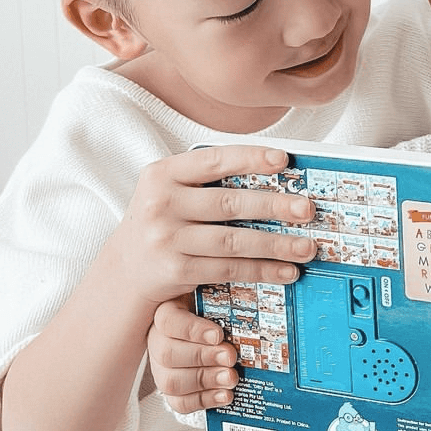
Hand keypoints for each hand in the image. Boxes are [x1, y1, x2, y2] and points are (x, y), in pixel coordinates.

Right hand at [107, 144, 317, 308]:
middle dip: (275, 206)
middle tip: (307, 209)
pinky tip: (286, 270)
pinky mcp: (175, 271)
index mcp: (161, 174)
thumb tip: (273, 176)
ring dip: (276, 244)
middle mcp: (160, 204)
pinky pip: (228, 269)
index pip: (213, 160)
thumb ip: (206, 183)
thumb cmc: (160, 225)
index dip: (250, 158)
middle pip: (229, 203)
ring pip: (234, 241)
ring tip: (306, 246)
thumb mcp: (169, 194)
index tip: (284, 160)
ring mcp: (166, 239)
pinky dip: (262, 270)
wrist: (124, 272)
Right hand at [149, 297, 240, 412]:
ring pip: (170, 381)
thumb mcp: (219, 294)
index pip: (168, 321)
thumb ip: (231, 293)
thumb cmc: (216, 308)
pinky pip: (179, 402)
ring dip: (205, 381)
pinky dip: (204, 401)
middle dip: (203, 357)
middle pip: (167, 354)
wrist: (213, 331)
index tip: (219, 335)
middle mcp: (159, 340)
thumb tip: (265, 285)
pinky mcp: (172, 390)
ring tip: (232, 378)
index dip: (192, 330)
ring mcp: (161, 367)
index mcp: (168, 311)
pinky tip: (226, 395)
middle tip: (231, 357)